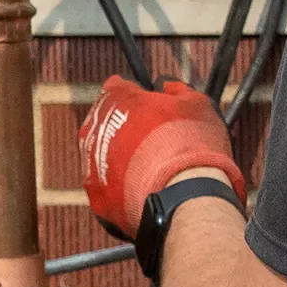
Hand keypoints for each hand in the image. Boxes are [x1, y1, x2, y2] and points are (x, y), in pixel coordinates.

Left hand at [79, 77, 245, 242]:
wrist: (186, 195)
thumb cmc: (192, 146)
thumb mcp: (195, 102)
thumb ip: (175, 91)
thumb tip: (168, 89)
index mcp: (118, 100)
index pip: (117, 88)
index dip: (134, 95)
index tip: (148, 103)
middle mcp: (95, 130)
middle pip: (106, 123)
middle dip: (126, 129)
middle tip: (154, 139)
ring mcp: (92, 166)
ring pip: (104, 157)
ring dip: (123, 159)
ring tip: (152, 169)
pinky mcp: (98, 199)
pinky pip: (108, 189)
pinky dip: (122, 189)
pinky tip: (145, 190)